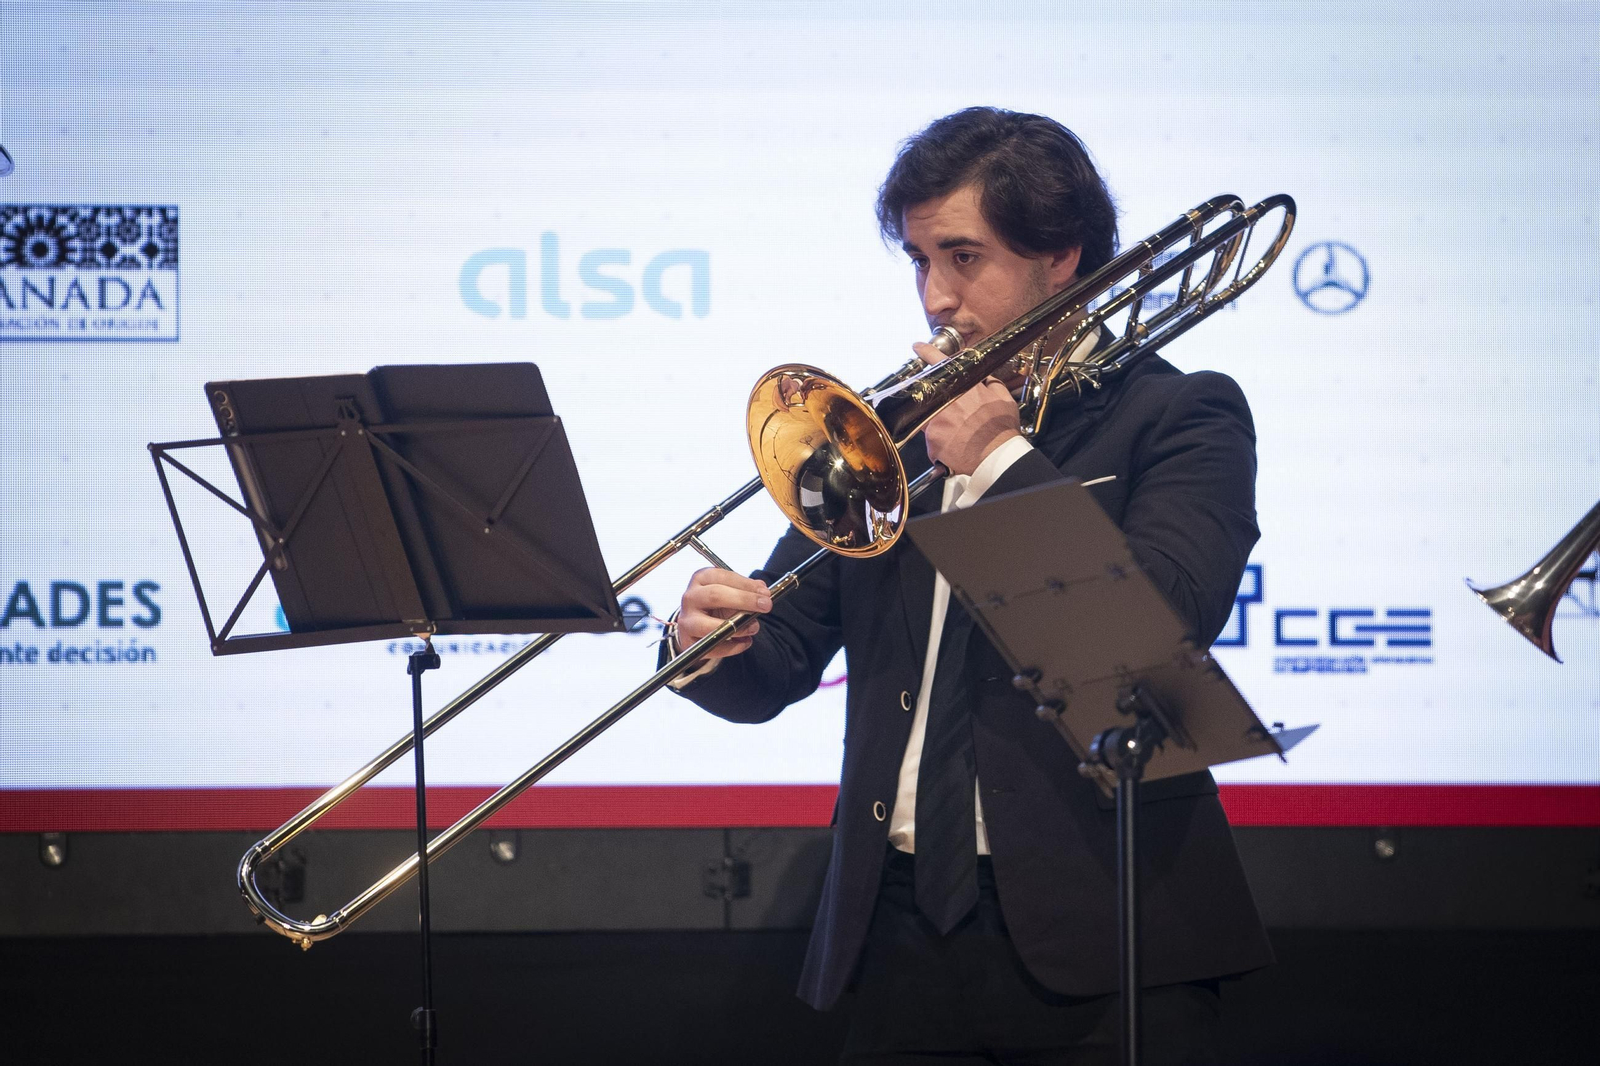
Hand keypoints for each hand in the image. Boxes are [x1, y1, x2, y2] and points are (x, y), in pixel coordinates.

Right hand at [676, 568, 771, 659]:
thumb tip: (763, 590)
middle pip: (715, 595)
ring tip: (754, 627)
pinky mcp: (688, 641)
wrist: (693, 624)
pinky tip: (746, 642)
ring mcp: (687, 620)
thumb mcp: (729, 591)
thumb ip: (745, 589)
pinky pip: (713, 647)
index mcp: (701, 579)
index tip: (765, 592)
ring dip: (738, 627)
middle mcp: (690, 597)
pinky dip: (733, 647)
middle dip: (744, 600)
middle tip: (766, 606)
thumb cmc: (715, 604)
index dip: (745, 584)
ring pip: (711, 625)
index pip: (722, 576)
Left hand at [912, 341, 1022, 476]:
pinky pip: (932, 440)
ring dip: (941, 425)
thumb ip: (991, 383)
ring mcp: (935, 422)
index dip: (926, 352)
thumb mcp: (1003, 398)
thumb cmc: (1001, 429)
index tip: (917, 347)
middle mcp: (945, 402)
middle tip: (957, 417)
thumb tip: (984, 377)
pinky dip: (941, 443)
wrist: (996, 457)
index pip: (939, 361)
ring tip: (960, 434)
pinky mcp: (931, 441)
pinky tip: (956, 446)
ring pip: (930, 419)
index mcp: (962, 387)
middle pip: (931, 396)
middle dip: (940, 404)